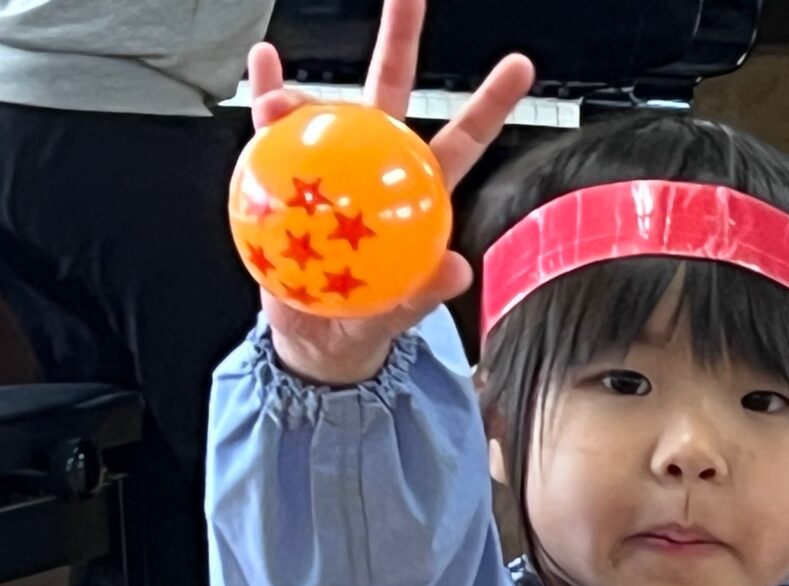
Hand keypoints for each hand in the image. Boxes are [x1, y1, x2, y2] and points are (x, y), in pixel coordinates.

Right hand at [244, 0, 534, 386]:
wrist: (311, 337)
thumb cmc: (360, 323)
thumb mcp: (395, 317)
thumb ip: (423, 296)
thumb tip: (456, 269)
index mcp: (416, 194)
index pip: (463, 141)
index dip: (489, 103)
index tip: (519, 65)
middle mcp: (376, 167)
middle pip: (394, 91)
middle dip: (401, 38)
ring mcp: (329, 165)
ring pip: (327, 107)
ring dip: (305, 92)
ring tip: (282, 100)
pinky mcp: (281, 173)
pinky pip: (269, 128)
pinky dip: (264, 92)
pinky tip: (262, 65)